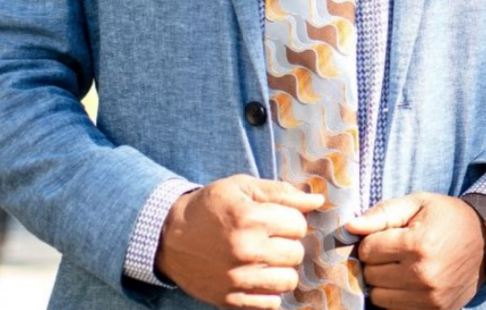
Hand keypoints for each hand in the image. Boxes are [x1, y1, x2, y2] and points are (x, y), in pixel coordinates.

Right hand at [155, 175, 324, 309]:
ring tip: (267, 259)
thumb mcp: (242, 187)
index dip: (291, 220)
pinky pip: (270, 304)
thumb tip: (317, 201)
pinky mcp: (228, 299)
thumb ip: (282, 192)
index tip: (277, 219)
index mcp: (249, 218)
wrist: (169, 237)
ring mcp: (236, 278)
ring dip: (282, 269)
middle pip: (296, 253)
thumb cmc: (209, 207)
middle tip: (271, 239)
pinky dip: (269, 291)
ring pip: (288, 281)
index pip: (299, 225)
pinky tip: (258, 276)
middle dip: (288, 244)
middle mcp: (245, 250)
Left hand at [344, 193, 485, 309]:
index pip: (368, 250)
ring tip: (400, 267)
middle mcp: (424, 275)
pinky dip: (396, 297)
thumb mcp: (417, 203)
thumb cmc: (447, 217)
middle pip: (371, 274)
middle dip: (376, 261)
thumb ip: (383, 214)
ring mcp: (430, 298)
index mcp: (419, 244)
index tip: (388, 235)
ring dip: (383, 282)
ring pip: (379, 297)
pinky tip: (408, 281)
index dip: (372, 240)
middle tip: (394, 251)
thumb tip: (350, 227)